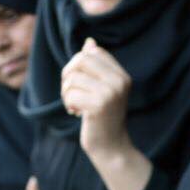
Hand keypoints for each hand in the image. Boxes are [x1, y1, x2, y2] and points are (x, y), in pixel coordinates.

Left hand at [61, 38, 133, 159]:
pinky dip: (68, 104)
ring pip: (72, 78)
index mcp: (122, 76)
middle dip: (68, 75)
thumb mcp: (102, 89)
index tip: (80, 82)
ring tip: (74, 105)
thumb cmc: (103, 118)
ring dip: (66, 93)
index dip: (79, 65)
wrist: (111, 147)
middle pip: (81, 60)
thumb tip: (89, 42)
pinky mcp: (99, 106)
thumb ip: (96, 67)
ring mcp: (110, 93)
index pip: (94, 52)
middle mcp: (119, 82)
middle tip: (70, 92)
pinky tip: (76, 113)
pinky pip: (70, 94)